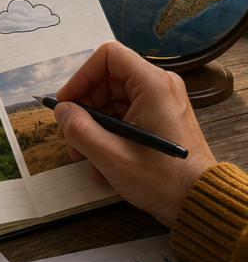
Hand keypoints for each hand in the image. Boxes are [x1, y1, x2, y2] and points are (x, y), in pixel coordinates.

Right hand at [53, 41, 214, 226]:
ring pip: (112, 100)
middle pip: (106, 80)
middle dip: (83, 108)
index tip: (68, 102)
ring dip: (92, 125)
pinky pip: (124, 115)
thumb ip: (79, 129)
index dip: (82, 75)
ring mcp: (160, 103)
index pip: (108, 56)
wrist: (199, 205)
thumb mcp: (111, 156)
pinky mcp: (159, 118)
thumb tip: (61, 111)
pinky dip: (107, 133)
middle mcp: (158, 87)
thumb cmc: (163, 180)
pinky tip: (100, 160)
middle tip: (68, 134)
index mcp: (152, 85)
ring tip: (82, 154)